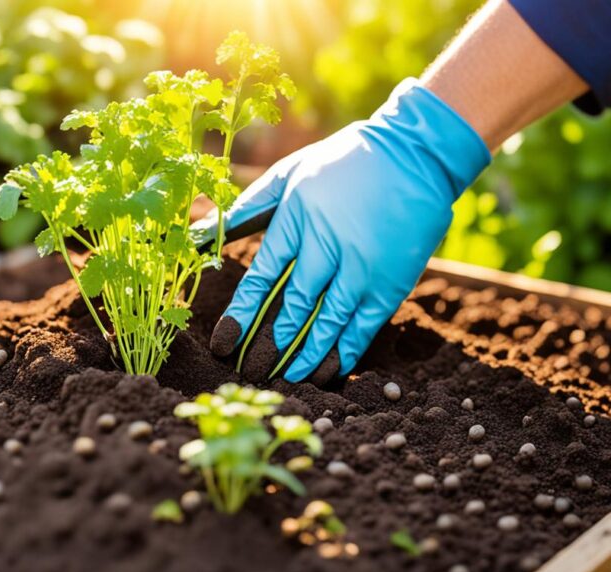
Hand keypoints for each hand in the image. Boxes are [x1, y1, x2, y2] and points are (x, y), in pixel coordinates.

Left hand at [199, 79, 490, 383]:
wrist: (413, 154)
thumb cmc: (340, 164)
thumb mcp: (289, 175)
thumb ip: (246, 208)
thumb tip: (196, 233)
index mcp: (298, 218)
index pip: (262, 277)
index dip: (241, 314)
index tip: (223, 345)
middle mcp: (329, 245)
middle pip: (295, 307)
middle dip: (271, 344)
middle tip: (251, 373)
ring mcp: (364, 266)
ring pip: (329, 322)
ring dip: (306, 356)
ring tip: (286, 378)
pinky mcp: (392, 280)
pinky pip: (365, 326)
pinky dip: (346, 351)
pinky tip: (329, 370)